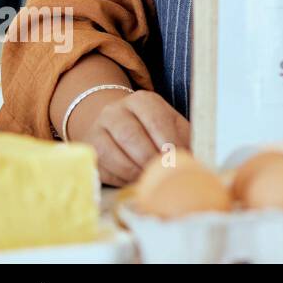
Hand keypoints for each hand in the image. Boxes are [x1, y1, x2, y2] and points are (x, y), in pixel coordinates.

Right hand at [68, 88, 190, 187]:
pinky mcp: (87, 150)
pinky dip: (119, 179)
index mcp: (142, 101)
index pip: (156, 120)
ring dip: (133, 171)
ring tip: (149, 180)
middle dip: (149, 159)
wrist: (118, 125)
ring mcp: (97, 130)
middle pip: (130, 136)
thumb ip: (183, 138)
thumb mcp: (172, 125)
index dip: (167, 142)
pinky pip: (102, 168)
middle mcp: (115, 111)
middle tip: (162, 173)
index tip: (176, 159)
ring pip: (112, 154)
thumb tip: (194, 160)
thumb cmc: (154, 128)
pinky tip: (133, 181)